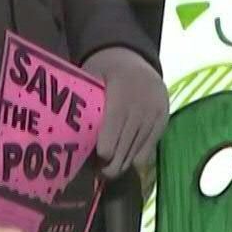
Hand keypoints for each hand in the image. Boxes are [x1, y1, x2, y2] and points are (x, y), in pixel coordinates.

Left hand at [85, 47, 167, 177]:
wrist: (138, 59)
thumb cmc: (106, 70)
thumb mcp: (92, 77)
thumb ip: (85, 102)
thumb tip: (69, 133)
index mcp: (121, 94)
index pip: (112, 134)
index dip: (102, 152)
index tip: (91, 160)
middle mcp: (141, 107)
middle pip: (124, 149)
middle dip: (109, 166)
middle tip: (97, 172)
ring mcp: (155, 116)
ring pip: (136, 155)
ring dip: (121, 164)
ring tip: (107, 169)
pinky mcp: (163, 123)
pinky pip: (148, 152)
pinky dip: (134, 160)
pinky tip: (123, 159)